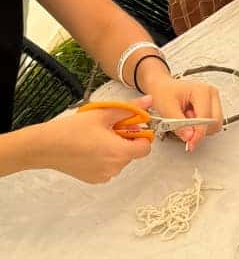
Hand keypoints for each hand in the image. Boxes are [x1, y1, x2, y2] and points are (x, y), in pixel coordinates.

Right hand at [37, 95, 153, 182]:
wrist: (45, 147)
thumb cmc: (73, 130)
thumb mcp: (105, 114)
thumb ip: (131, 109)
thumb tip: (149, 101)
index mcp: (120, 153)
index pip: (146, 148)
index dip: (142, 135)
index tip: (131, 125)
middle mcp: (114, 169)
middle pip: (133, 153)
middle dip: (127, 138)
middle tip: (111, 127)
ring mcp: (103, 176)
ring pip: (120, 159)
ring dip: (116, 147)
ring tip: (99, 136)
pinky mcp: (93, 179)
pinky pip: (109, 166)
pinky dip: (106, 156)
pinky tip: (91, 146)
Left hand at [145, 75, 223, 152]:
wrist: (163, 88)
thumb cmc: (164, 93)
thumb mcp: (167, 109)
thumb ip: (179, 125)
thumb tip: (190, 137)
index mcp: (202, 91)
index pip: (206, 117)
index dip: (198, 133)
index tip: (190, 144)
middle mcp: (211, 94)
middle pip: (215, 122)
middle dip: (200, 131)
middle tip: (184, 129)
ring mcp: (213, 100)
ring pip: (215, 125)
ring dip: (199, 129)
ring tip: (185, 120)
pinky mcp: (212, 106)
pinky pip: (211, 124)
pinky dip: (200, 128)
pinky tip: (190, 120)